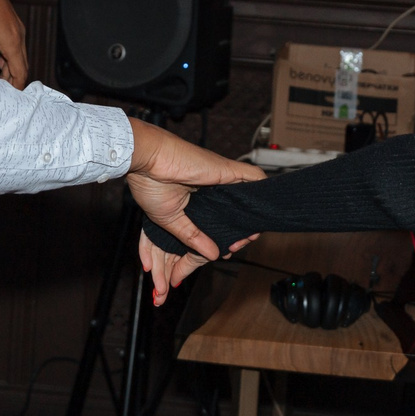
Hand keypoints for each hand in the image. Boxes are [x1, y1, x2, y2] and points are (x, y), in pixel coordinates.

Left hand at [0, 0, 27, 89]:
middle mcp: (19, 35)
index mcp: (12, 42)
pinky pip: (14, 45)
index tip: (8, 101)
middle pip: (21, 65)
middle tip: (2, 95)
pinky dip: (8, 57)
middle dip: (13, 81)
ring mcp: (16, 27)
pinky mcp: (11, 22)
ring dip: (10, 68)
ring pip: (18, 55)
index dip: (15, 88)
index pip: (20, 72)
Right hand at [127, 121, 263, 301]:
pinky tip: (267, 205)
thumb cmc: (150, 184)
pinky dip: (263, 189)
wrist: (147, 160)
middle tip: (236, 247)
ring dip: (251, 216)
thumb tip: (212, 255)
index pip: (218, 218)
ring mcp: (220, 177)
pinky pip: (253, 177)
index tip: (225, 251)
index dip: (224, 235)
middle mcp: (211, 187)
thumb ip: (192, 237)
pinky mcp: (227, 170)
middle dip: (240, 231)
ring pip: (246, 197)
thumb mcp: (170, 219)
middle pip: (234, 210)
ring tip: (250, 236)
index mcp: (196, 197)